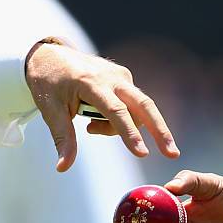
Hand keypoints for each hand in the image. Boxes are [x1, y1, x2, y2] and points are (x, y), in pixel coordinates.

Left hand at [25, 41, 179, 171]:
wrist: (50, 54)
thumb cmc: (48, 82)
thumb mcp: (50, 110)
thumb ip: (62, 138)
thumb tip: (63, 168)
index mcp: (92, 83)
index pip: (116, 111)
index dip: (130, 133)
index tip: (142, 153)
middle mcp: (112, 77)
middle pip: (144, 105)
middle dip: (160, 130)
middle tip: (173, 153)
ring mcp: (121, 76)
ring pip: (136, 110)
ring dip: (122, 128)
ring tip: (90, 127)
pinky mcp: (124, 78)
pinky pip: (130, 106)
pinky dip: (120, 119)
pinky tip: (96, 117)